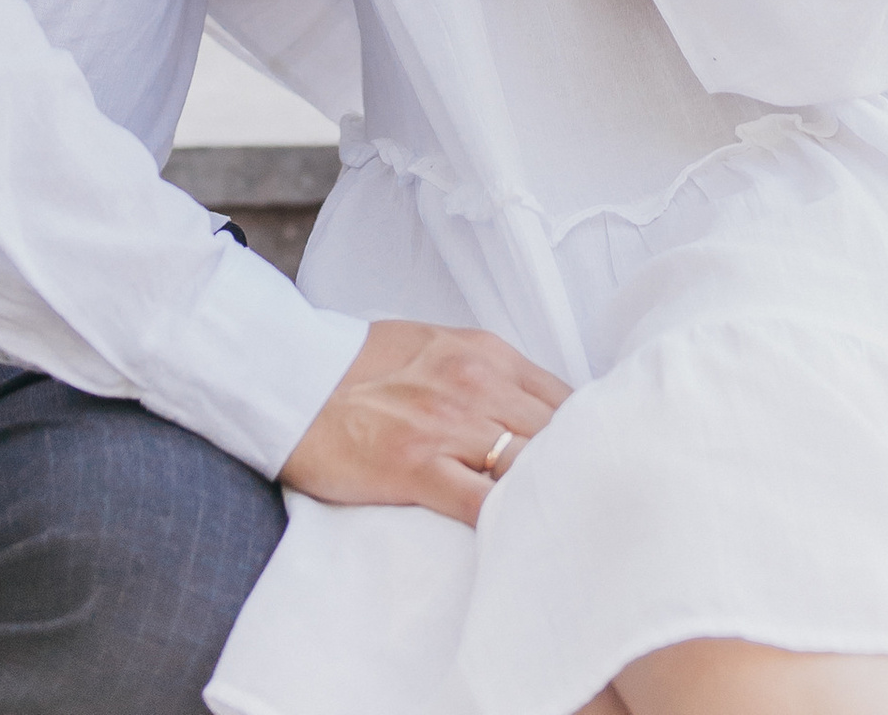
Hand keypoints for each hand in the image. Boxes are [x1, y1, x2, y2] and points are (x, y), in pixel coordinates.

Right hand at [281, 317, 569, 524]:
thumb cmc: (360, 366)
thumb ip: (486, 373)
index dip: (586, 436)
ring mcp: (449, 425)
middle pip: (557, 434)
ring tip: (565, 530)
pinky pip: (482, 502)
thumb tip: (531, 409)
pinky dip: (506, 521)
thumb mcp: (437, 347)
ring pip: (528, 466)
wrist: (292, 379)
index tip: (595, 465)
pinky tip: (519, 540)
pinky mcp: (418, 466)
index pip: (564, 399)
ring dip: (548, 496)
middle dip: (577, 469)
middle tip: (592, 506)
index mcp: (486, 353)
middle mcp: (477, 382)